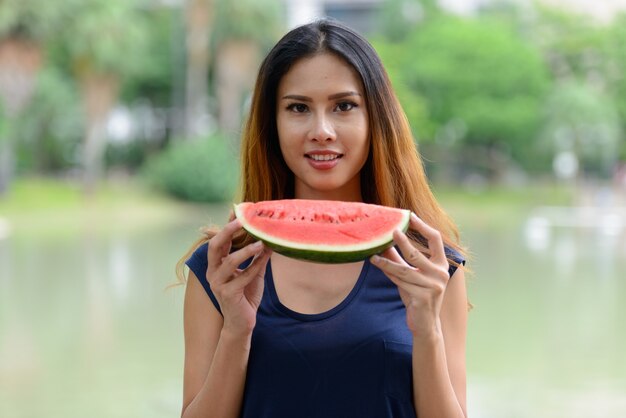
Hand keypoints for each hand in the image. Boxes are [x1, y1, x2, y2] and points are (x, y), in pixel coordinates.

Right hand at [206, 219, 271, 337]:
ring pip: (229, 261)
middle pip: (215, 246)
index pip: (219, 240)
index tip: (237, 210)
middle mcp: (213, 272)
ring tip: (260, 242)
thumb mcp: (254, 272)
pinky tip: (264, 259)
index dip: (226, 225)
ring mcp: (217, 283)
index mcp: (216, 264)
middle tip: (242, 221)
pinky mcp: (227, 294)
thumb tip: (270, 238)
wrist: (242, 323)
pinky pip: (242, 277)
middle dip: (227, 231)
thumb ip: (259, 257)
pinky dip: (254, 267)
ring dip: (246, 250)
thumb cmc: (246, 296)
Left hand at [371, 213, 449, 338]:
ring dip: (386, 261)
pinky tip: (377, 264)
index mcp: (442, 265)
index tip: (410, 216)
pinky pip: (400, 281)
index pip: (436, 239)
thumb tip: (384, 241)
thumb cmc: (418, 296)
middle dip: (402, 241)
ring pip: (403, 269)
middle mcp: (440, 274)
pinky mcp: (422, 297)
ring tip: (373, 253)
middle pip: (416, 254)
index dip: (423, 226)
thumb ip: (400, 259)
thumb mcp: (411, 275)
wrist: (425, 324)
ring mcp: (433, 286)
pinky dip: (388, 273)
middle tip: (391, 230)